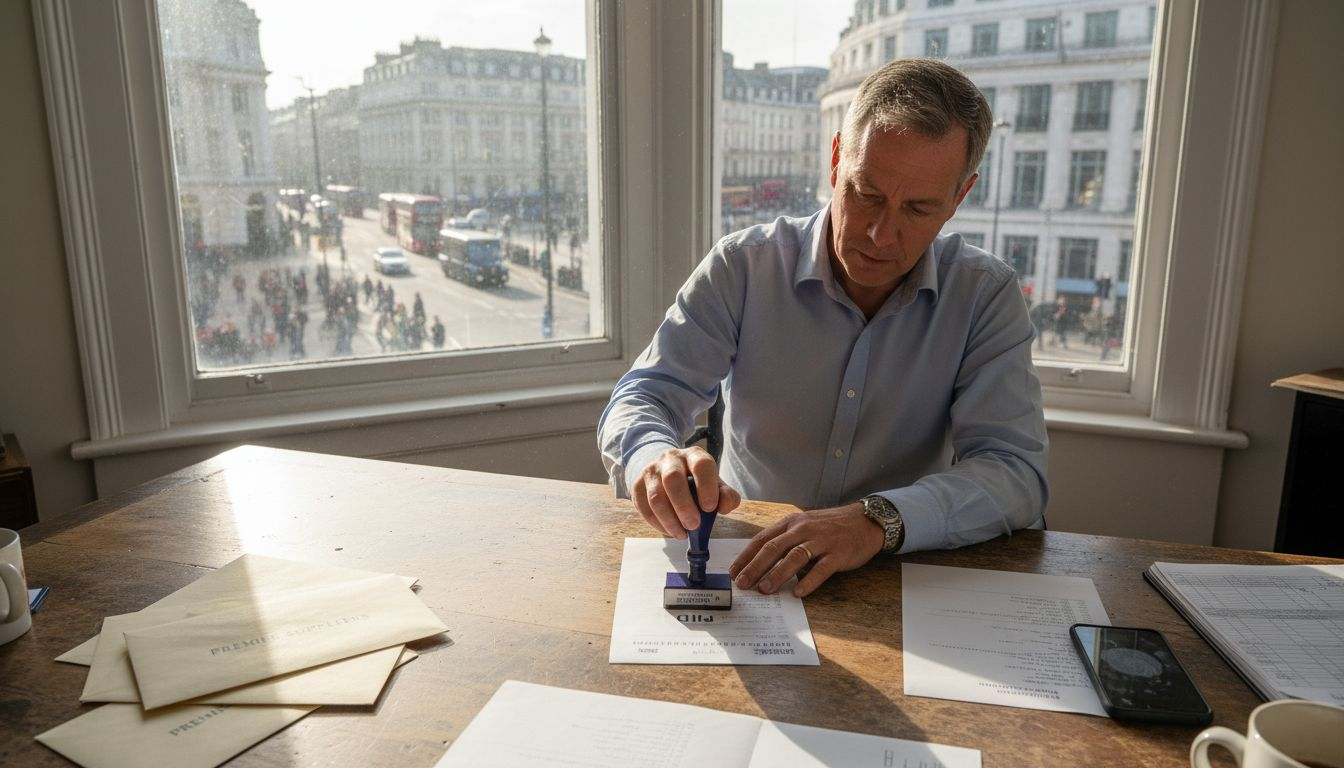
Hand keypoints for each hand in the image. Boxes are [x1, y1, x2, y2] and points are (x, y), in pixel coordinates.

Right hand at [631, 447, 741, 538]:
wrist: (666, 470)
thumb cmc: (696, 482)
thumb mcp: (715, 485)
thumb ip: (727, 496)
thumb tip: (723, 507)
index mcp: (694, 455)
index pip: (701, 465)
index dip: (706, 486)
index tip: (710, 508)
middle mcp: (670, 458)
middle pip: (672, 479)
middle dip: (683, 506)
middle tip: (693, 526)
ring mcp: (651, 471)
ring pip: (655, 496)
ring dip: (669, 519)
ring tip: (681, 534)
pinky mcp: (637, 484)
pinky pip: (643, 506)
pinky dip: (656, 523)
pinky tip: (669, 530)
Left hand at [728, 503, 883, 597]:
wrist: (865, 521)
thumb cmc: (830, 527)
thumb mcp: (804, 526)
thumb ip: (785, 540)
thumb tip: (760, 562)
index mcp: (791, 523)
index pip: (762, 539)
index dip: (746, 556)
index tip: (733, 572)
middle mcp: (803, 530)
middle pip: (774, 548)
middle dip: (755, 567)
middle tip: (742, 584)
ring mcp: (821, 541)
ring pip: (794, 557)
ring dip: (777, 574)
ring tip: (765, 590)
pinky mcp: (838, 554)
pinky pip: (821, 569)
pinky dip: (809, 582)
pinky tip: (798, 593)